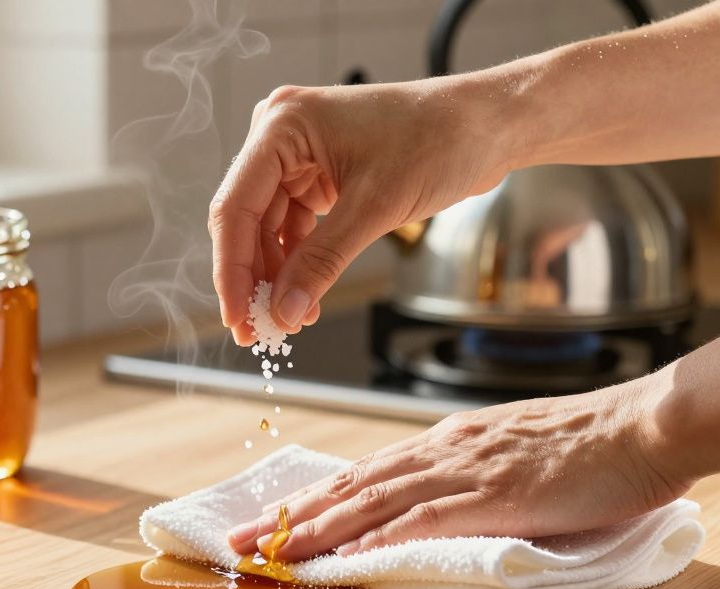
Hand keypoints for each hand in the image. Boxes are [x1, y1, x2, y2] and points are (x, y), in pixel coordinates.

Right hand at [209, 78, 514, 344]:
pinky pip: (294, 228)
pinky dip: (299, 263)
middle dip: (254, 278)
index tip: (238, 319)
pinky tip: (306, 298)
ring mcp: (299, 156)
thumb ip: (322, 262)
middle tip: (258, 332)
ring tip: (291, 321)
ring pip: (268, 229)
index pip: (236, 207)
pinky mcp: (320, 175)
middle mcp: (280, 136)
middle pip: (247, 220)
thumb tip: (283, 313)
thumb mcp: (375, 207)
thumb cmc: (439, 141)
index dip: (232, 270)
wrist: (487, 127)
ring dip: (278, 276)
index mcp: (282, 124)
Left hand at [226, 379, 692, 560]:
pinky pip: (427, 518)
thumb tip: (438, 496)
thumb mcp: (515, 448)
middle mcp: (445, 450)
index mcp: (450, 441)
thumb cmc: (590, 442)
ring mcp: (468, 471)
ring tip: (274, 551)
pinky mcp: (496, 495)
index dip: (315, 498)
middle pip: (353, 485)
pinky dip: (382, 536)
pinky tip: (351, 553)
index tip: (273, 519)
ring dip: (318, 528)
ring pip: (375, 500)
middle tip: (243, 539)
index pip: (365, 472)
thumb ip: (474, 470)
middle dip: (292, 516)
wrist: (643, 425)